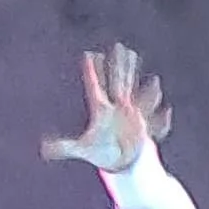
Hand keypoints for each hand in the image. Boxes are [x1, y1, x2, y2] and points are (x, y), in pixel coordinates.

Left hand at [43, 42, 170, 177]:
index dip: (92, 72)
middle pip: (116, 81)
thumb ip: (64, 148)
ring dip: (135, 75)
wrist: (121, 161)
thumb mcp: (82, 149)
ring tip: (138, 60)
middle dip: (119, 65)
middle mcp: (116, 107)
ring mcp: (129, 112)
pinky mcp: (142, 122)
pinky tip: (165, 109)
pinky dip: (157, 115)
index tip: (89, 55)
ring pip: (132, 88)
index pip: (95, 86)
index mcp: (101, 110)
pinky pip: (150, 115)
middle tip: (119, 46)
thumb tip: (42, 149)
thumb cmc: (102, 152)